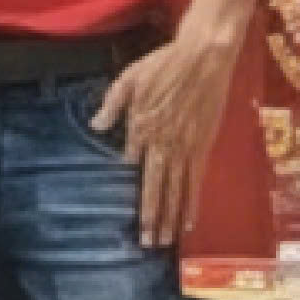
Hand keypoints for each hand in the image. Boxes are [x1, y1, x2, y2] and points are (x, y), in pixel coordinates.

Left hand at [95, 24, 239, 248]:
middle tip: (146, 243)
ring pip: (177, 190)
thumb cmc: (163, 63)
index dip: (127, 188)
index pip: (130, 165)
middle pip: (155, 187)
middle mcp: (163, 143)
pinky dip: (193, 202)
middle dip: (150, 217)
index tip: (122, 210)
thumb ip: (112, 105)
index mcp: (142, 126)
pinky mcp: (204, 146)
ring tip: (165, 241)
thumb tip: (95, 126)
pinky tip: (190, 221)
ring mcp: (185, 147)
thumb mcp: (129, 79)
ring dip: (170, 217)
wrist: (204, 56)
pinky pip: (196, 180)